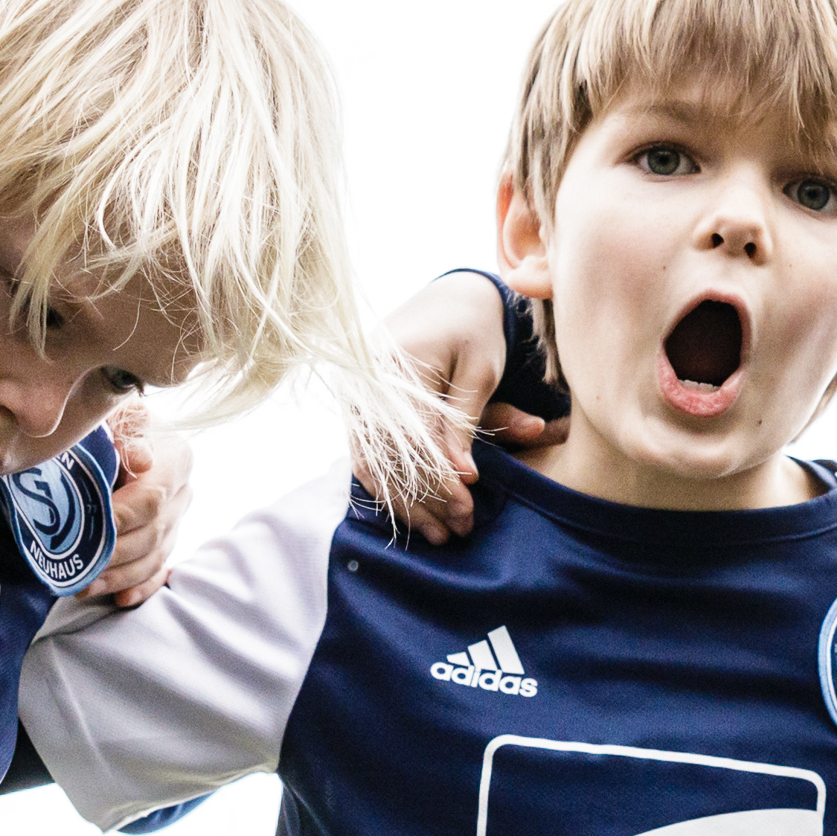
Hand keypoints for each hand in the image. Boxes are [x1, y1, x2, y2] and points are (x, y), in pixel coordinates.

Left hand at [92, 405, 189, 607]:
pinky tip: (119, 599)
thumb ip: (124, 431)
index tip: (85, 531)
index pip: (150, 498)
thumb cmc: (107, 417)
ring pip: (154, 557)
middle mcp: (183, 491)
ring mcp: (178, 518)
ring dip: (119, 576)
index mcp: (175, 457)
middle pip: (153, 534)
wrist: (114, 426)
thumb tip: (139, 460)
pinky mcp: (167, 538)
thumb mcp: (114, 413)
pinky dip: (141, 586)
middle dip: (113, 556)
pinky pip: (159, 569)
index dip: (118, 519)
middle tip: (76, 569)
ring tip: (82, 586)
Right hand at [374, 271, 552, 540]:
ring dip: (405, 506)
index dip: (439, 480)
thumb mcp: (480, 370)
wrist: (447, 300)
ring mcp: (356, 400)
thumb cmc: (474, 331)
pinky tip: (417, 516)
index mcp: (395, 365)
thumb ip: (468, 420)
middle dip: (423, 503)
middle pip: (386, 460)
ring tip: (439, 535)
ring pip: (371, 467)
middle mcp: (364, 385)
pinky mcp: (359, 412)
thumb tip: (463, 475)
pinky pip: (366, 460)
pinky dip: (391, 491)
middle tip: (457, 532)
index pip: (413, 439)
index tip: (467, 509)